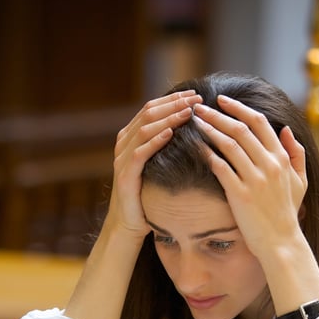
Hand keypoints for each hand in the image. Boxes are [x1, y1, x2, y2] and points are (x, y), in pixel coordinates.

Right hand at [106, 90, 201, 241]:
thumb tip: (190, 127)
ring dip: (168, 118)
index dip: (173, 99)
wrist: (129, 224)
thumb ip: (164, 146)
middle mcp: (123, 144)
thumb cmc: (147, 195)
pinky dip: (155, 141)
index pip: (151, 108)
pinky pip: (140, 153)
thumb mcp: (156, 165)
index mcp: (130, 137)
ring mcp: (122, 159)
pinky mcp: (124, 176)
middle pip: (148, 113)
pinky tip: (171, 133)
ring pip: (144, 129)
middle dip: (174, 103)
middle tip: (196, 98)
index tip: (195, 94)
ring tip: (188, 112)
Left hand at [191, 96, 307, 259]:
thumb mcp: (300, 181)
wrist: (281, 242)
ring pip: (229, 144)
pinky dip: (207, 154)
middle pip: (241, 129)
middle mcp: (269, 165)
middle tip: (200, 107)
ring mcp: (255, 179)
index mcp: (281, 158)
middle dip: (218, 115)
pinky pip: (220, 167)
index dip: (239, 108)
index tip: (223, 101)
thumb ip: (296, 154)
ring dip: (210, 129)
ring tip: (195, 121)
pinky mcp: (240, 194)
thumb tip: (286, 130)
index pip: (259, 122)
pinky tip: (195, 146)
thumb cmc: (287, 213)